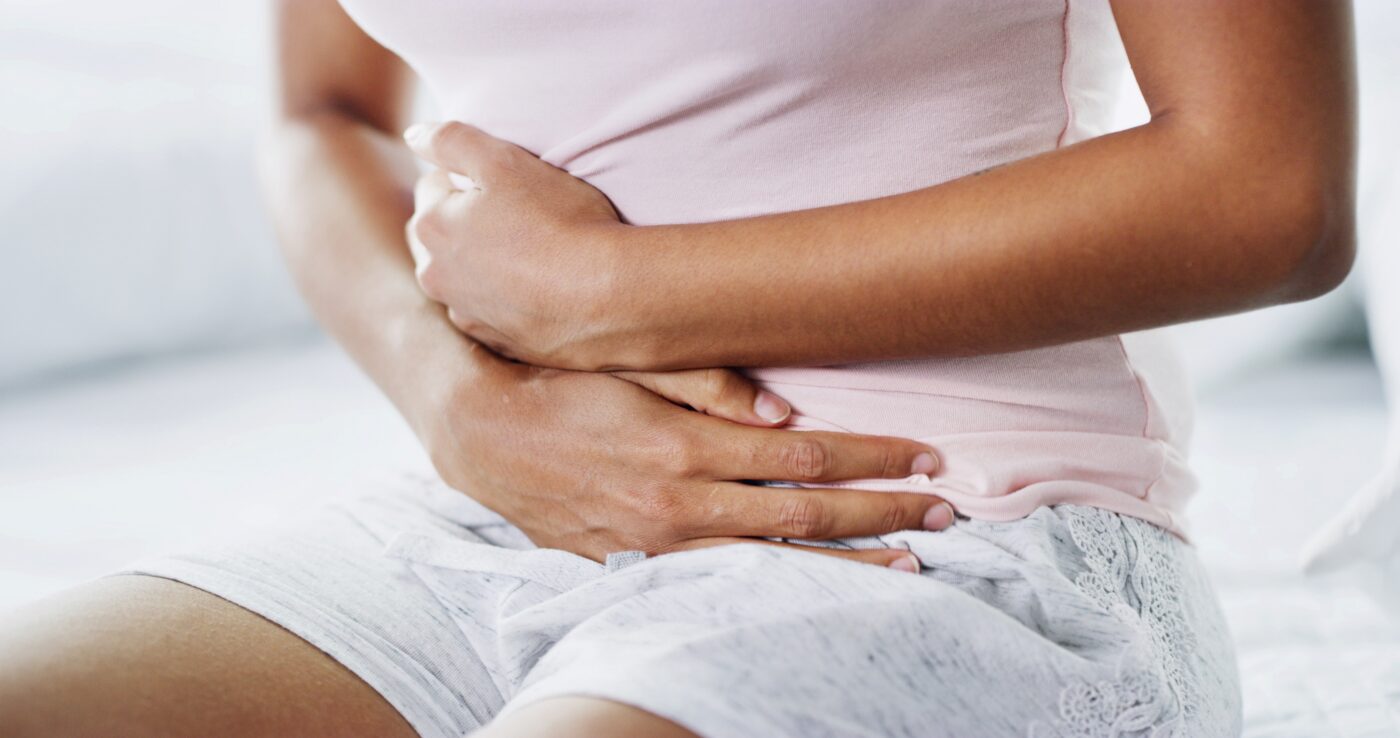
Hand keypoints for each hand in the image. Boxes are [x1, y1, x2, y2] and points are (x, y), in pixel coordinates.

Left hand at [404, 121, 627, 368]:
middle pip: (441, 237)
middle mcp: (437, 277)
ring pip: (464, 279)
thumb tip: (413, 135)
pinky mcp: (499, 343)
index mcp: (431, 227)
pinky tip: (541, 289)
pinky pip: (492, 314)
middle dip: (465, 223)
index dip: (467, 178)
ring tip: (533, 254)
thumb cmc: (560, 222)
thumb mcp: (504, 161)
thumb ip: (451, 140)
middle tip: (517, 216)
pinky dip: (507, 301)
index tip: (505, 183)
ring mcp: (467, 315)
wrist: (608, 298)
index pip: (432, 187)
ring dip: (484, 266)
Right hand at [418, 360, 952, 570]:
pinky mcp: (640, 566)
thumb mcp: (630, 365)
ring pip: (776, 562)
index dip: (873, 458)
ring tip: (908, 565)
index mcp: (687, 449)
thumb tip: (788, 410)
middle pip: (807, 516)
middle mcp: (683, 506)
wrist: (481, 435)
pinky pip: (726, 582)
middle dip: (883, 514)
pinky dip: (781, 585)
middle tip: (944, 513)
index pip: (807, 459)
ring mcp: (663, 546)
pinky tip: (818, 587)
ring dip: (847, 563)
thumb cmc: (563, 387)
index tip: (927, 457)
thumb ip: (709, 382)